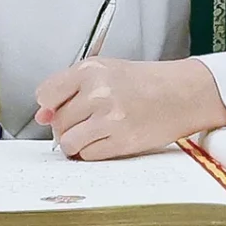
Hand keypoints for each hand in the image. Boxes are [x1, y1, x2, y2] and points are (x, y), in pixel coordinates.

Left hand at [34, 56, 225, 160]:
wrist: (182, 93)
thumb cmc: (144, 82)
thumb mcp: (104, 71)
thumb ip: (69, 89)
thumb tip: (42, 116)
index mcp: (91, 70)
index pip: (45, 95)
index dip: (51, 106)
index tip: (60, 108)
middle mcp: (98, 93)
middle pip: (58, 122)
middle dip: (66, 126)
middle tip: (86, 120)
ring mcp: (110, 119)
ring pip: (69, 142)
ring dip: (76, 143)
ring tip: (93, 133)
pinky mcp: (122, 141)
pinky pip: (88, 155)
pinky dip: (92, 152)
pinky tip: (107, 139)